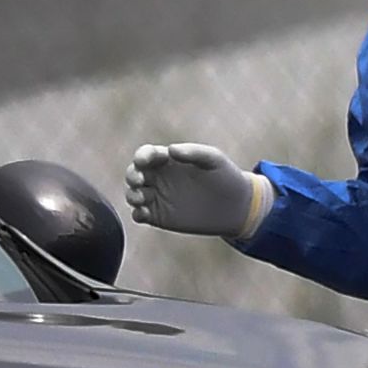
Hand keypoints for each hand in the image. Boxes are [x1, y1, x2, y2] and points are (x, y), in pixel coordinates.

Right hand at [124, 143, 263, 237]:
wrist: (235, 206)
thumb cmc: (225, 177)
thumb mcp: (213, 160)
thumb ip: (193, 152)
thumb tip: (170, 150)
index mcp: (169, 160)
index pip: (147, 154)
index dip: (142, 156)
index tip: (144, 160)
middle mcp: (160, 177)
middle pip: (134, 173)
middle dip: (132, 175)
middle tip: (141, 180)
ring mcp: (158, 197)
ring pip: (133, 194)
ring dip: (131, 194)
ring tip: (142, 198)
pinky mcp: (160, 217)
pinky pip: (139, 215)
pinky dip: (137, 214)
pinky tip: (144, 213)